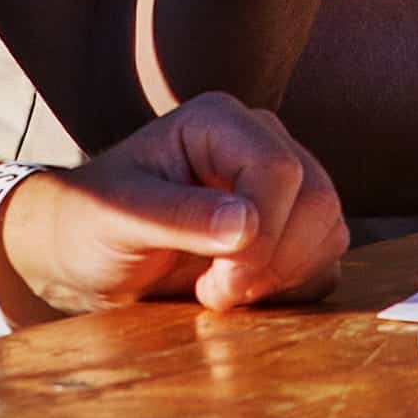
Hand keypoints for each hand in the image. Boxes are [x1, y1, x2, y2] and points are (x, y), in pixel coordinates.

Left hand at [2, 93, 351, 315]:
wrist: (88, 257)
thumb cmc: (91, 223)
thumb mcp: (118, 217)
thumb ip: (177, 216)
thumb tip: (247, 224)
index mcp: (220, 122)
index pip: (279, 170)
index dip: (261, 234)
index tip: (214, 280)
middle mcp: (260, 142)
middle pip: (316, 198)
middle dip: (273, 261)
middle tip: (216, 292)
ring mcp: (280, 186)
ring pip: (329, 229)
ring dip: (285, 277)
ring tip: (223, 292)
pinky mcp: (289, 228)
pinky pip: (325, 260)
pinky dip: (294, 288)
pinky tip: (244, 295)